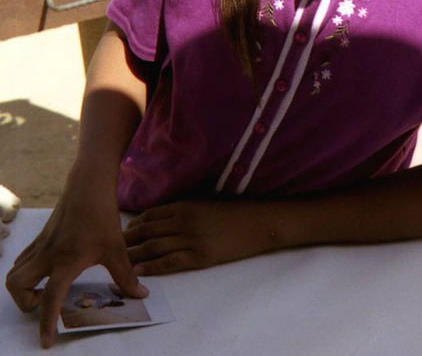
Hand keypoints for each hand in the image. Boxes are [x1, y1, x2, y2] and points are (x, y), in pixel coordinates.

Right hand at [5, 174, 147, 349]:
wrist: (89, 183)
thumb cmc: (102, 215)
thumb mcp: (117, 248)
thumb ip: (126, 275)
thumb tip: (140, 295)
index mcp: (66, 262)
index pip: (50, 300)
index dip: (46, 323)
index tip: (46, 342)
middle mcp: (47, 255)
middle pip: (16, 285)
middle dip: (25, 302)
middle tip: (46, 301)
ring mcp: (42, 244)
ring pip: (15, 271)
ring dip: (24, 286)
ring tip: (47, 286)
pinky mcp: (42, 236)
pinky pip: (23, 258)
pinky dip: (27, 270)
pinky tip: (48, 268)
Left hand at [124, 199, 279, 274]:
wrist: (257, 222)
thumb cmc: (233, 211)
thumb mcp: (205, 204)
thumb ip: (184, 209)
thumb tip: (162, 218)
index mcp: (184, 206)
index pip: (149, 215)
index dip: (133, 225)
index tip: (122, 233)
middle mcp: (183, 221)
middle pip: (147, 231)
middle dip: (128, 240)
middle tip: (112, 248)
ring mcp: (191, 239)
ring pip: (154, 247)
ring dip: (134, 255)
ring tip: (120, 261)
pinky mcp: (199, 256)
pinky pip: (170, 262)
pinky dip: (152, 266)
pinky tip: (140, 270)